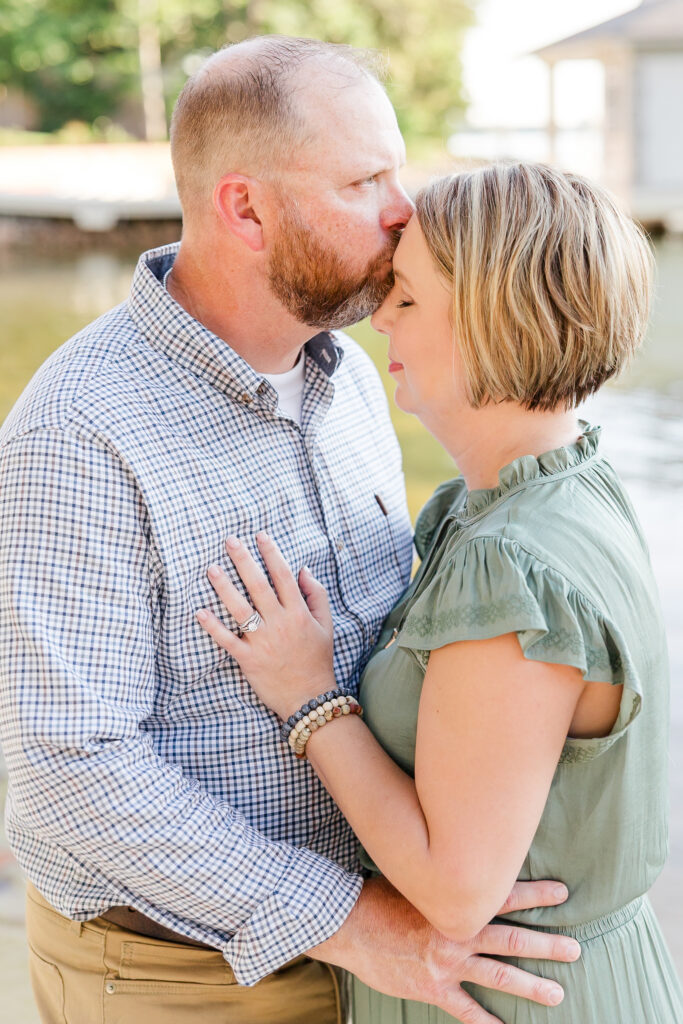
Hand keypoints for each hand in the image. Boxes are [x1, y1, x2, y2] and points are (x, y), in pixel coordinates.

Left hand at [197, 532, 335, 719]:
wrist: (310, 698)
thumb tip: (303, 569)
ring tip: (211, 569)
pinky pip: (227, 640)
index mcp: (299, 613)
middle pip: (259, 586)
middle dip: (244, 561)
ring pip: (240, 609)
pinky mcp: (248, 660)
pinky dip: (213, 627)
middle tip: (230, 541)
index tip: (260, 536)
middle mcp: (280, 623)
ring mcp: (263, 641)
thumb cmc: (317, 659)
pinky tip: (200, 612)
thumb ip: (317, 595)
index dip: (271, 553)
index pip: (283, 576)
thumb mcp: (326, 625)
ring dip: (224, 587)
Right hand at [308, 877, 580, 1023]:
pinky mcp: (433, 988)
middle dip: (546, 945)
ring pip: (498, 974)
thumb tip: (470, 869)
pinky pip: (467, 1011)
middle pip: (512, 938)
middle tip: (575, 949)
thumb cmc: (381, 895)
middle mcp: (457, 932)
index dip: (536, 894)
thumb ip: (446, 882)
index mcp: (455, 902)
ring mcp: (447, 963)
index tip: (563, 893)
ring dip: (530, 984)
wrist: (349, 923)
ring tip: (557, 993)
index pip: (505, 895)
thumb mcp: (418, 880)